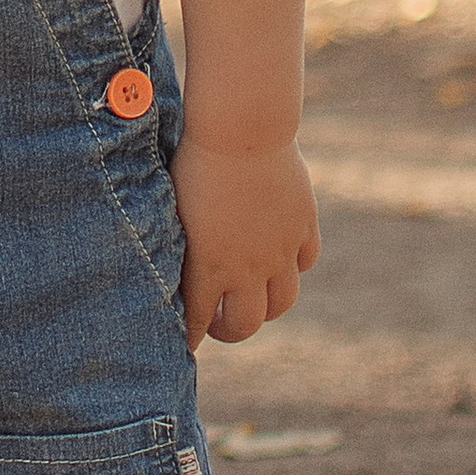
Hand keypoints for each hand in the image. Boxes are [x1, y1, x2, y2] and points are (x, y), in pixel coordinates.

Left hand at [175, 137, 318, 347]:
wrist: (241, 130)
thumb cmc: (193, 163)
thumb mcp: (174, 208)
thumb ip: (179, 245)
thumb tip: (169, 270)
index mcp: (208, 266)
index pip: (197, 320)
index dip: (190, 336)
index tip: (185, 344)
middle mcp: (248, 267)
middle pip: (246, 325)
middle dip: (229, 330)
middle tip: (218, 321)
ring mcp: (280, 249)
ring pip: (282, 301)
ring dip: (266, 306)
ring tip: (252, 296)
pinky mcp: (303, 226)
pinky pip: (306, 261)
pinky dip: (294, 266)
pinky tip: (281, 257)